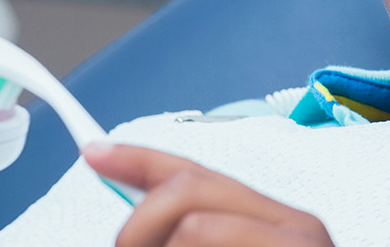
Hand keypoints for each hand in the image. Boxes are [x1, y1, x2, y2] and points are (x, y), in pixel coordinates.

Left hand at [84, 143, 334, 246]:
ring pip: (193, 228)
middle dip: (135, 227)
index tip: (93, 153)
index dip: (138, 159)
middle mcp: (296, 228)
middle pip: (188, 190)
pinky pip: (202, 244)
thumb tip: (131, 228)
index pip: (198, 173)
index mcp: (278, 222)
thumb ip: (191, 236)